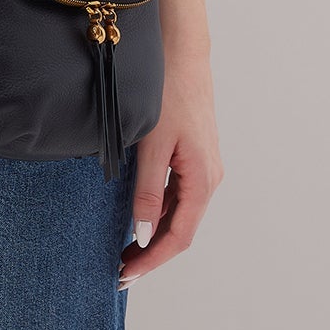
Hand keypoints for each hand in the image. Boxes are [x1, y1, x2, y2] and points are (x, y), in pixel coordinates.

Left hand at [118, 49, 221, 287]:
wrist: (182, 55)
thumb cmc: (168, 94)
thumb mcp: (152, 145)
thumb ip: (148, 191)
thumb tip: (144, 235)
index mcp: (203, 179)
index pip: (178, 236)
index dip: (152, 260)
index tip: (125, 274)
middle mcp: (209, 178)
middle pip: (181, 230)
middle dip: (152, 254)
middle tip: (120, 271)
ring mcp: (203, 168)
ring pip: (180, 214)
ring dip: (154, 236)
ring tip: (125, 252)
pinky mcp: (194, 157)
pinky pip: (178, 195)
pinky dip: (159, 213)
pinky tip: (139, 220)